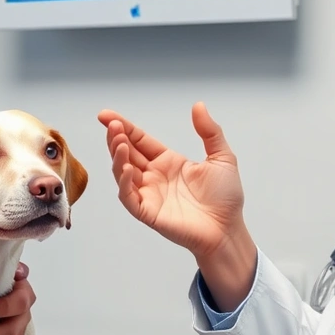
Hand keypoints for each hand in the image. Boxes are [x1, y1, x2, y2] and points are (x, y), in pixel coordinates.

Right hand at [98, 104, 257, 307]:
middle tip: (111, 125)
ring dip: (117, 156)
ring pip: (122, 172)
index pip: (140, 141)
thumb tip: (198, 105)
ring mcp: (149, 194)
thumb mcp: (222, 157)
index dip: (124, 127)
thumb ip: (210, 131)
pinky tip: (126, 168)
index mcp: (168, 162)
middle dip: (116, 138)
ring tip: (118, 141)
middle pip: (127, 153)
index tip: (107, 115)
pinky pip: (129, 196)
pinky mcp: (148, 212)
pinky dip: (124, 182)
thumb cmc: (225, 199)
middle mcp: (154, 177)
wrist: (228, 229)